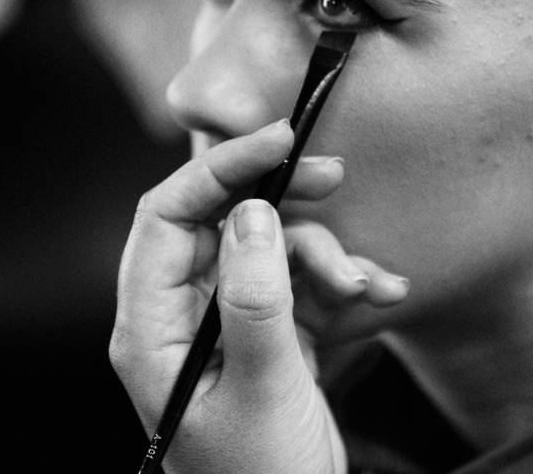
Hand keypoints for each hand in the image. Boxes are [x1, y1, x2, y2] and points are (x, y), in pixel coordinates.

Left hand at [110, 119, 406, 473]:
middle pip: (222, 222)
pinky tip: (379, 297)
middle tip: (333, 179)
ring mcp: (227, 321)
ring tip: (365, 287)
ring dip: (324, 256)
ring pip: (270, 247)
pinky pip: (301, 282)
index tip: (275, 142)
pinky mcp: (268, 331)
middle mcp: (182, 316)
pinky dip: (340, 282)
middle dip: (281, 201)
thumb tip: (250, 215)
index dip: (216, 170)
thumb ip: (254, 301)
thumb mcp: (262, 389)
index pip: (166, 218)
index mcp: (153, 329)